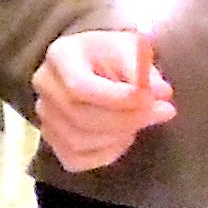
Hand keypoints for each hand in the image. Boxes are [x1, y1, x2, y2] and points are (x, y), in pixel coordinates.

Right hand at [33, 27, 175, 171]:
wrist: (92, 63)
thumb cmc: (111, 53)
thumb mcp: (130, 47)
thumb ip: (143, 69)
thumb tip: (161, 93)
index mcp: (61, 55)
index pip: (80, 86)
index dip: (116, 99)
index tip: (149, 99)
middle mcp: (45, 85)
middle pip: (79, 116)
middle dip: (126, 119)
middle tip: (162, 112)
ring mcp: (44, 115)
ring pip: (78, 141)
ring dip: (118, 136)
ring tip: (142, 120)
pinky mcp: (51, 138)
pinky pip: (76, 159)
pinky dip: (105, 154)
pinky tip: (123, 136)